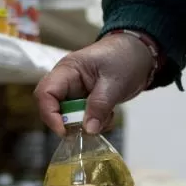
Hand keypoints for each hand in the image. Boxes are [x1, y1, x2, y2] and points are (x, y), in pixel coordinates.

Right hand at [34, 33, 155, 135]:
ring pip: (68, 117)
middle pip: (52, 107)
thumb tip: (88, 130)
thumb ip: (100, 106)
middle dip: (68, 122)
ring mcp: (74, 92)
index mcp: (67, 70)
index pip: (46, 93)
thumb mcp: (115, 82)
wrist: (140, 54)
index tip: (64, 131)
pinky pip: (81, 119)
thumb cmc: (125, 57)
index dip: (50, 114)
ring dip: (84, 124)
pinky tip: (108, 115)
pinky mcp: (84, 101)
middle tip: (88, 129)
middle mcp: (66, 82)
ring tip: (106, 117)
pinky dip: (94, 123)